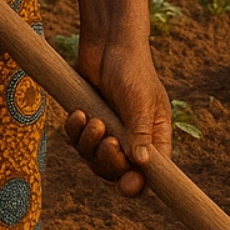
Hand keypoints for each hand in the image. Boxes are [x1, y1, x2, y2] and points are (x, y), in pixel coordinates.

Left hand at [60, 38, 171, 197]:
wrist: (107, 43)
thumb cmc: (132, 69)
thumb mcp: (140, 101)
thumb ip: (140, 133)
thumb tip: (142, 163)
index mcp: (154, 136)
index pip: (151, 172)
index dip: (139, 184)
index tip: (128, 186)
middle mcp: (132, 138)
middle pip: (118, 171)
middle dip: (108, 161)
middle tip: (107, 141)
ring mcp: (109, 131)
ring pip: (94, 159)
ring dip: (89, 144)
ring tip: (91, 119)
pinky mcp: (89, 122)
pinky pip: (77, 142)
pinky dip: (75, 132)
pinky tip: (78, 114)